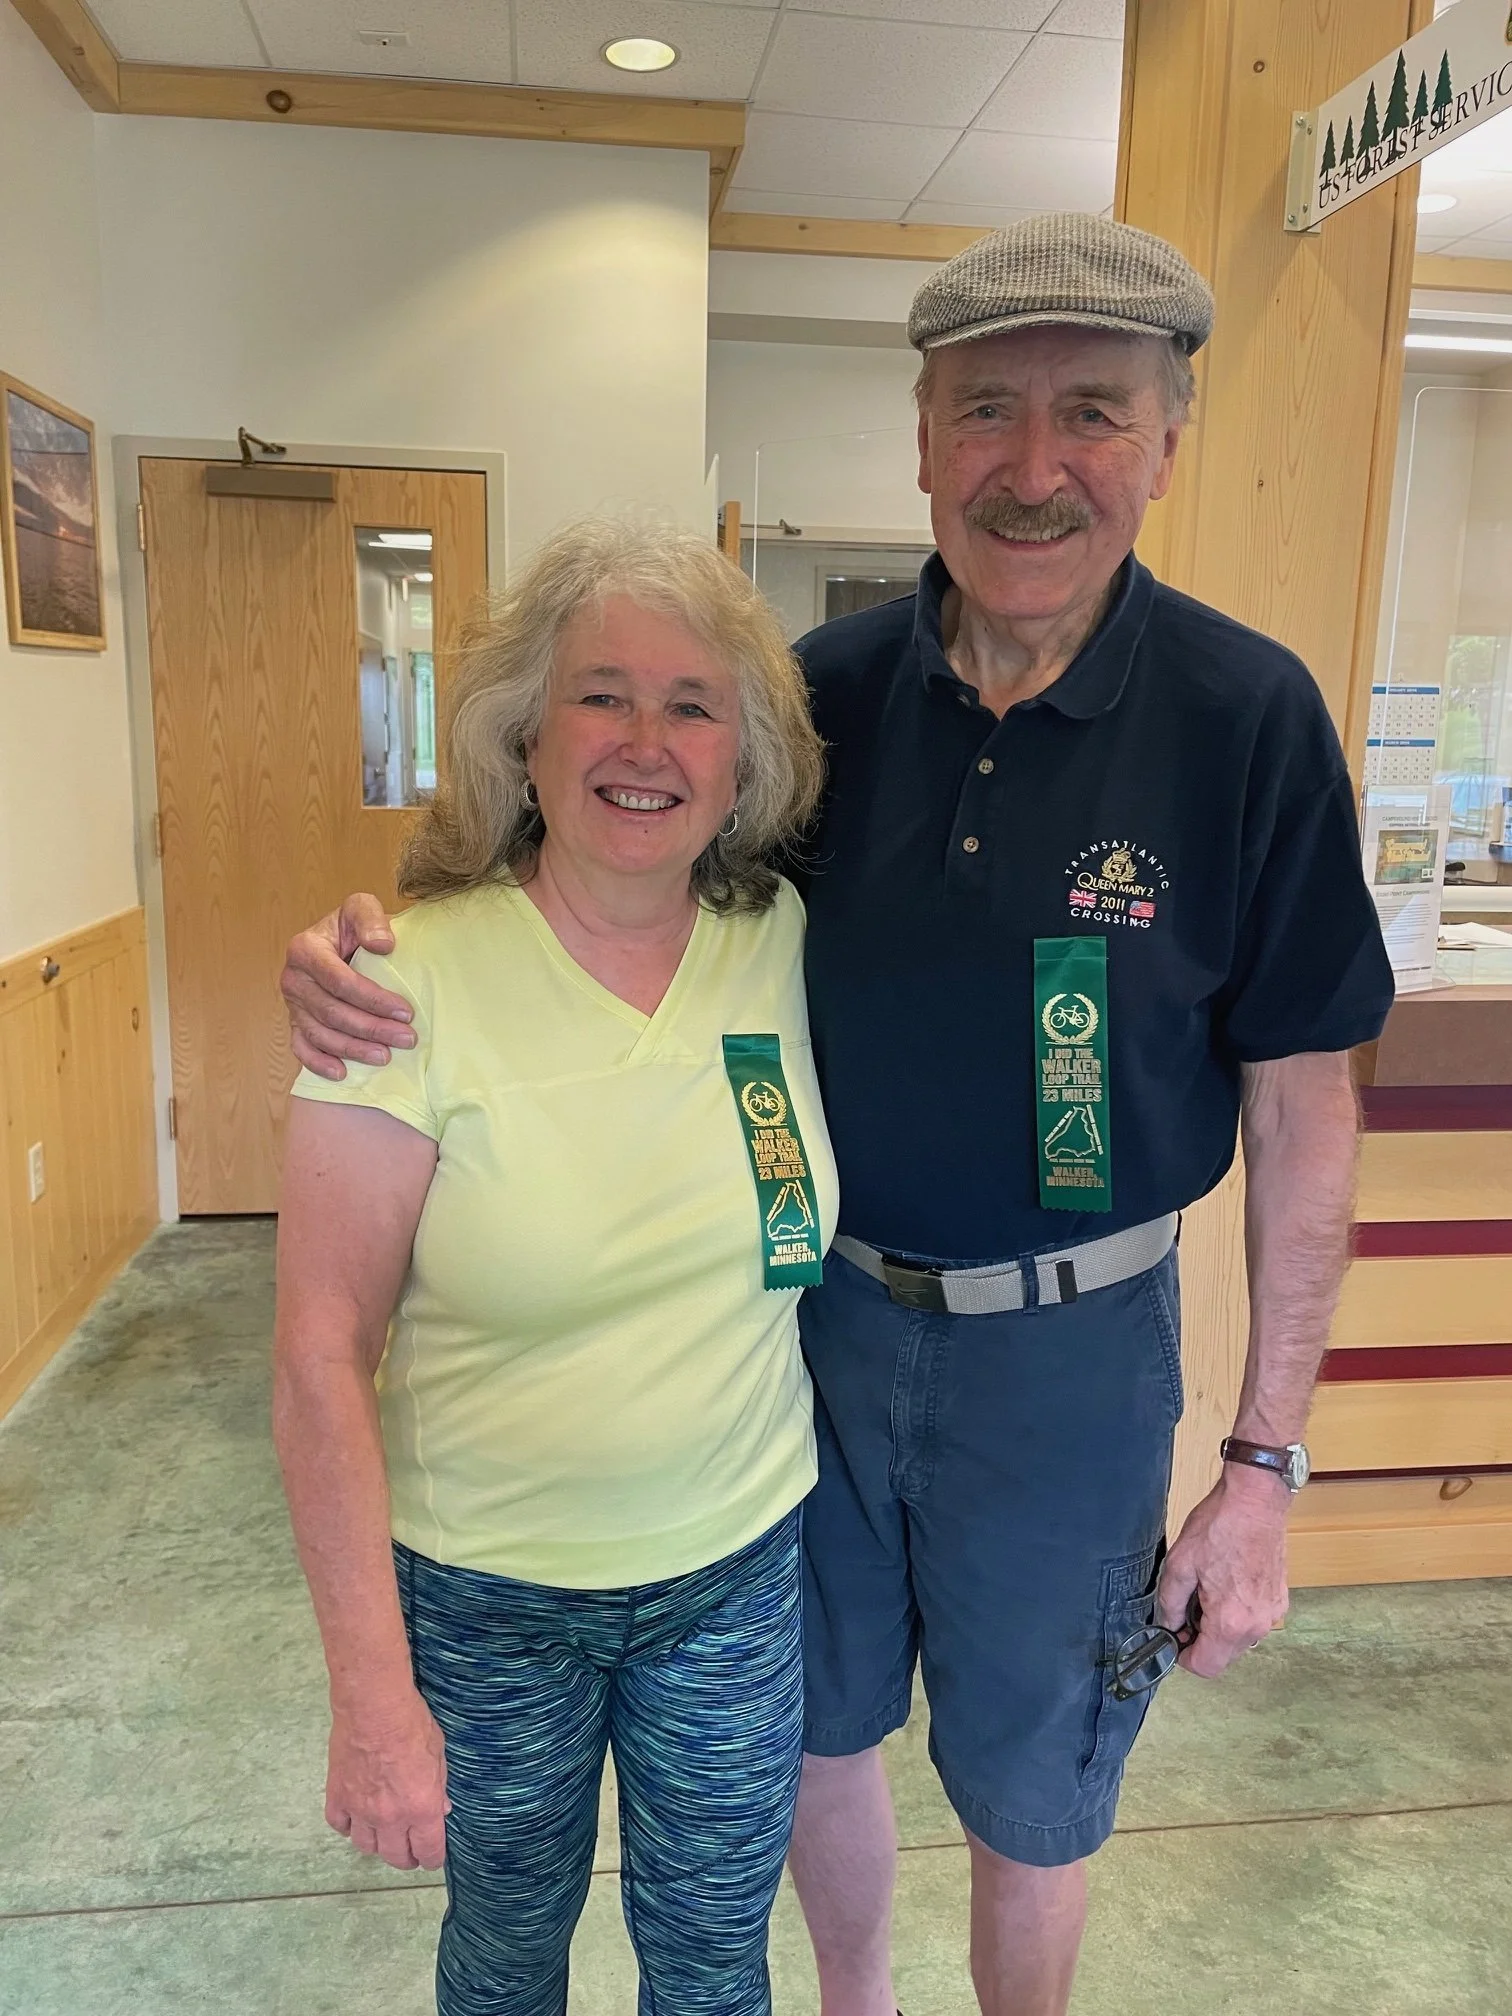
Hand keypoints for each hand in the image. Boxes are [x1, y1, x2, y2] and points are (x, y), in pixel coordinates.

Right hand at [280, 893, 413, 1079]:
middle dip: (371, 1028)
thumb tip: (383, 946)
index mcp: (305, 949)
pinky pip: (302, 1048)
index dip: (373, 999)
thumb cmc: (354, 927)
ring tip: (385, 1056)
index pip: (340, 981)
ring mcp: (292, 1003)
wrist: (340, 941)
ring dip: (353, 1049)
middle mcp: (293, 978)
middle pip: (332, 1011)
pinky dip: (319, 1063)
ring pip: (320, 1034)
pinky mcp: (295, 1022)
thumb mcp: (362, 908)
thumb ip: (371, 919)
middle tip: (407, 1038)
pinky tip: (343, 1073)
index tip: (406, 1012)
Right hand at [326, 1691, 450, 1869]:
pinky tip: (356, 1818)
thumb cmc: (412, 1724)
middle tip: (410, 1853)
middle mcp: (390, 1817)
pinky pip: (340, 1825)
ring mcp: (360, 1810)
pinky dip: (348, 1826)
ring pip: (366, 1847)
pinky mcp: (337, 1797)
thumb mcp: (438, 1754)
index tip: (432, 1858)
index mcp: (420, 1808)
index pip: (428, 1851)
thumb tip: (441, 1810)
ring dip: (377, 1845)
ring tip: (384, 1837)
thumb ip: (439, 1787)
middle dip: (406, 1858)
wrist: (374, 1707)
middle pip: (396, 1856)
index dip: (432, 1859)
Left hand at [1155, 1462, 1288, 1678]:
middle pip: (1224, 1656)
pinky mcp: (1280, 1599)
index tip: (1174, 1637)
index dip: (1183, 1657)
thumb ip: (1170, 1604)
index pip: (1206, 1667)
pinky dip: (1238, 1614)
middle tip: (1187, 1608)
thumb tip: (1169, 1626)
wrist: (1256, 1501)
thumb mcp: (1179, 1565)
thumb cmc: (1219, 1527)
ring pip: (1239, 1641)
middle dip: (1201, 1640)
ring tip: (1207, 1592)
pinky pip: (1254, 1622)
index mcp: (1230, 1622)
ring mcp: (1272, 1613)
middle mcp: (1257, 1625)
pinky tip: (1226, 1584)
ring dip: (1220, 1628)